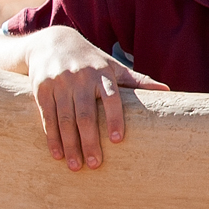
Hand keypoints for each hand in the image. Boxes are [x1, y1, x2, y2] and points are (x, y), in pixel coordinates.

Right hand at [24, 27, 168, 172]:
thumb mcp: (112, 66)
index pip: (111, 98)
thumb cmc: (90, 60)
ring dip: (70, 144)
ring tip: (76, 166)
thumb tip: (167, 90)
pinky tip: (57, 154)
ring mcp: (59, 83)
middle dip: (90, 141)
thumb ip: (136, 81)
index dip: (114, 118)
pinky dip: (51, 137)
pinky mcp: (41, 88)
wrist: (51, 42)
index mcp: (102, 74)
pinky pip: (46, 116)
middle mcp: (80, 78)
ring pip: (64, 118)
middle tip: (95, 164)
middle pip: (86, 114)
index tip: (116, 140)